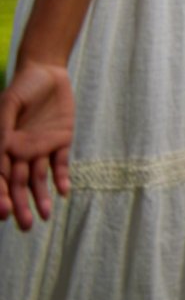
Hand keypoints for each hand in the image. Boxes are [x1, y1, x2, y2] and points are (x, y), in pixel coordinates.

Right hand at [0, 60, 73, 230]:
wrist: (46, 72)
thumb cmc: (22, 88)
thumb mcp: (9, 106)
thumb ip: (4, 130)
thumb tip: (0, 153)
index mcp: (3, 147)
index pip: (1, 178)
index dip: (0, 195)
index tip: (3, 212)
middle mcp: (20, 152)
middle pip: (19, 184)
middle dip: (20, 205)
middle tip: (24, 226)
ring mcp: (41, 149)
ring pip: (39, 180)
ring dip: (40, 198)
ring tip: (44, 217)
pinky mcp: (61, 142)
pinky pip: (61, 164)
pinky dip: (61, 179)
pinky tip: (63, 192)